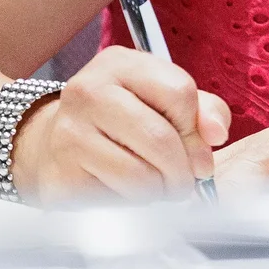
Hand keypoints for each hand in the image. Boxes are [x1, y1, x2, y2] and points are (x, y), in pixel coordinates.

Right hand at [7, 46, 230, 203]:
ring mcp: (69, 133)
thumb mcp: (161, 99)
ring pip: (140, 176)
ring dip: (158, 191)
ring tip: (154, 185)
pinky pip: (116, 199)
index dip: (198, 130)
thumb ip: (203, 109)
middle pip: (161, 138)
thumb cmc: (120, 121)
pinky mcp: (61, 174)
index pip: (179, 92)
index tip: (200, 150)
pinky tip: (124, 190)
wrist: (52, 144)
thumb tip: (216, 133)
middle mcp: (89, 91)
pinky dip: (131, 203)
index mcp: (120, 64)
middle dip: (182, 170)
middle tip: (183, 181)